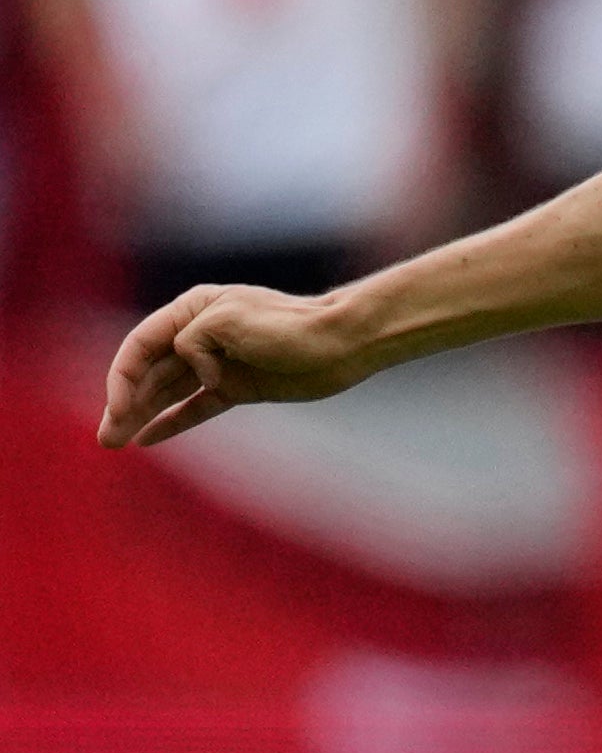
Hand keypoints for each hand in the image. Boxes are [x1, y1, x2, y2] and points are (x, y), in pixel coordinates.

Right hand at [99, 285, 373, 449]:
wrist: (343, 342)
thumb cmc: (289, 325)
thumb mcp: (227, 321)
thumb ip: (192, 341)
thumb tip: (194, 371)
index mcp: (192, 309)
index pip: (141, 345)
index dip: (122, 379)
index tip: (118, 410)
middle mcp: (200, 335)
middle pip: (149, 372)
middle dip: (125, 405)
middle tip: (105, 439)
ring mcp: (219, 363)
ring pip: (169, 391)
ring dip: (142, 415)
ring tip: (116, 442)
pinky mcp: (239, 386)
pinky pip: (197, 406)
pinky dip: (174, 421)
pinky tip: (149, 438)